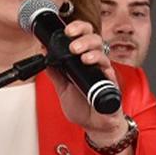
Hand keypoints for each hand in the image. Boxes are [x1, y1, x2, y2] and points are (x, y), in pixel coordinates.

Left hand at [44, 21, 129, 146]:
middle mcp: (94, 62)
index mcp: (82, 61)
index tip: (65, 31)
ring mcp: (102, 70)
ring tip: (76, 50)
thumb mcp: (63, 88)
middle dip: (81, 32)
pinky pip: (107, 66)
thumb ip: (55, 73)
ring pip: (100, 48)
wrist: (94, 125)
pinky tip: (88, 61)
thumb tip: (45, 57)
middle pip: (93, 36)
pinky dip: (97, 61)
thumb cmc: (83, 107)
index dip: (76, 29)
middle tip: (70, 37)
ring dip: (87, 45)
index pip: (82, 37)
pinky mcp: (110, 80)